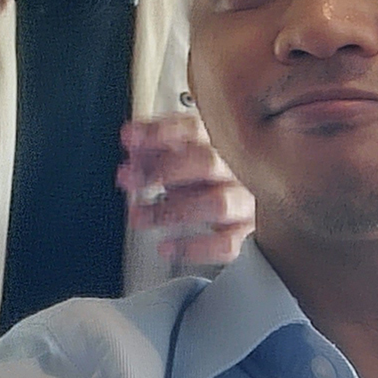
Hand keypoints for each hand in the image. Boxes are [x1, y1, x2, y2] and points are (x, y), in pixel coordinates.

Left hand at [118, 113, 254, 267]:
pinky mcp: (247, 230)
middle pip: (207, 164)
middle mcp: (239, 166)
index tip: (130, 138)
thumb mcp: (181, 149)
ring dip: (172, 211)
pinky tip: (166, 247)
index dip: (159, 132)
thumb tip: (131, 141)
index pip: (194, 128)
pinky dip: (195, 248)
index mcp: (222, 138)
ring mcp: (245, 199)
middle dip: (164, 171)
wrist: (242, 192)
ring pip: (217, 204)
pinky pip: (226, 243)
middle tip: (130, 178)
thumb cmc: (205, 168)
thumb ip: (157, 146)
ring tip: (139, 216)